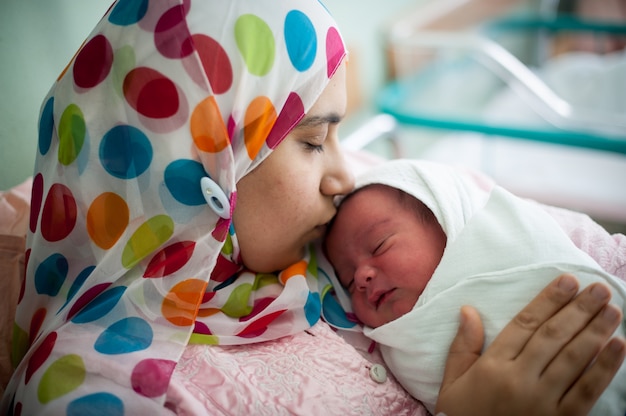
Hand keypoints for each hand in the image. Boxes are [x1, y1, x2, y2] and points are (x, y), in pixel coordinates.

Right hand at [436, 274, 624, 415]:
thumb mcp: (453, 382)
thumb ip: (462, 346)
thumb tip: (467, 310)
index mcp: (493, 366)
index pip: (525, 325)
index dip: (548, 300)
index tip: (567, 281)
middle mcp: (520, 380)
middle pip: (553, 337)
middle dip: (578, 309)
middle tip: (598, 289)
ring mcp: (543, 401)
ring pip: (574, 359)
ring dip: (595, 331)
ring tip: (612, 309)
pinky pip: (587, 391)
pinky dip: (605, 368)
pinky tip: (618, 346)